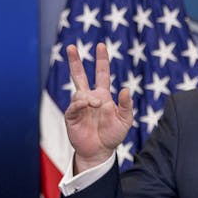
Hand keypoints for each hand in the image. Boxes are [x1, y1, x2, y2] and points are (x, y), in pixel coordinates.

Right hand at [63, 42, 133, 172]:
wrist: (100, 151)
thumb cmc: (113, 135)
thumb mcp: (125, 120)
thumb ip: (126, 105)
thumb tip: (125, 89)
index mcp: (102, 95)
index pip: (101, 73)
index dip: (101, 60)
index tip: (101, 45)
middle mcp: (89, 97)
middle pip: (79, 75)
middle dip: (75, 61)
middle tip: (71, 46)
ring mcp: (79, 106)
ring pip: (79, 92)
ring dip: (88, 96)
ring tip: (96, 104)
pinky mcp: (72, 116)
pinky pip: (74, 105)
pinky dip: (80, 103)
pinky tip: (87, 104)